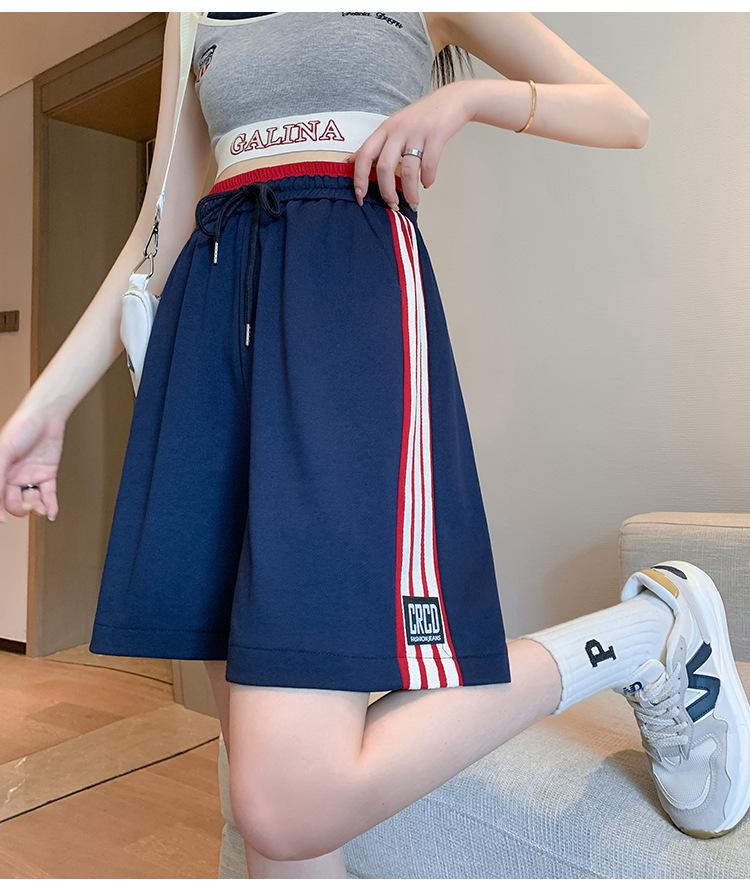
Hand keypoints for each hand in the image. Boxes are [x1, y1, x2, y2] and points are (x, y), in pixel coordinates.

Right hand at [0, 405, 65, 520]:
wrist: (46, 417)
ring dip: (36, 508)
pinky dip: (50, 505)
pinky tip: (51, 513)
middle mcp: (13, 476)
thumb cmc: (20, 428)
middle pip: (14, 501)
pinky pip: (48, 494)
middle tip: (28, 507)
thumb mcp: (3, 454)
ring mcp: (31, 476)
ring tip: (41, 510)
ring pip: (31, 500)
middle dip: (20, 508)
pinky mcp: (47, 474)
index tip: (3, 520)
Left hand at [343, 80, 476, 211]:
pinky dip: (428, 179)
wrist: (453, 100)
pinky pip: (429, 165)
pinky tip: (427, 183)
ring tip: (413, 201)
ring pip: (407, 170)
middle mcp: (398, 130)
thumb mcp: (394, 126)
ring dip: (410, 191)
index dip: (359, 178)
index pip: (364, 155)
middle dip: (386, 191)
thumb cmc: (422, 117)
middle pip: (384, 167)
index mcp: (385, 129)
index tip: (360, 196)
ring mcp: (417, 132)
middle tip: (392, 203)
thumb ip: (377, 144)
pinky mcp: (436, 135)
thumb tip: (353, 161)